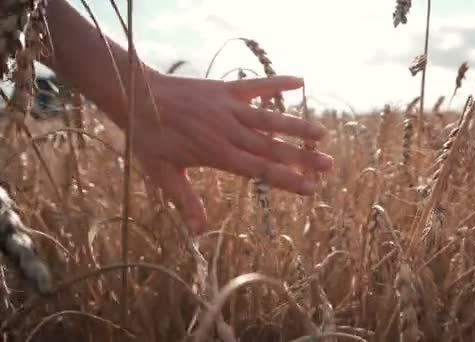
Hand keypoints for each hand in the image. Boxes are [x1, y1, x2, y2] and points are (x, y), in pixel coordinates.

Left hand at [129, 71, 332, 233]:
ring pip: (270, 119)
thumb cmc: (147, 137)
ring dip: (296, 127)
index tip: (311, 189)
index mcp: (217, 154)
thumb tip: (199, 232)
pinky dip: (278, 83)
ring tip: (322, 134)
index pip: (260, 170)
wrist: (134, 95)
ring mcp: (229, 108)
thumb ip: (186, 200)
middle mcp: (228, 131)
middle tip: (329, 165)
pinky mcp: (225, 89)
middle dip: (302, 158)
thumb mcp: (162, 174)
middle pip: (271, 147)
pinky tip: (301, 80)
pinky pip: (257, 85)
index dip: (288, 180)